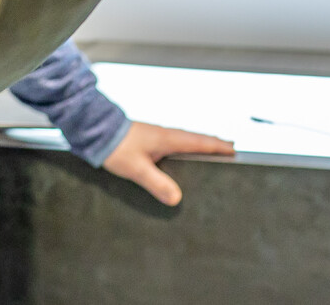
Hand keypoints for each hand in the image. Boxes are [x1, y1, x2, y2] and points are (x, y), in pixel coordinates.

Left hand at [101, 120, 235, 205]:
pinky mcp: (148, 139)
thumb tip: (176, 199)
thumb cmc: (115, 146)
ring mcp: (157, 136)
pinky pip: (174, 143)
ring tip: (211, 152)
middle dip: (213, 144)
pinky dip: (185, 147)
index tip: (234, 149)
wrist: (95, 130)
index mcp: (167, 138)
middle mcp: (165, 134)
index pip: (199, 142)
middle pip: (196, 139)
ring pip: (185, 140)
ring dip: (199, 145)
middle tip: (229, 149)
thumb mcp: (136, 168)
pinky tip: (181, 155)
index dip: (218, 146)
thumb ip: (156, 183)